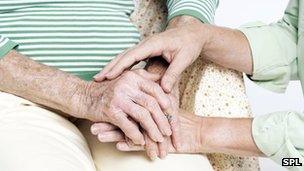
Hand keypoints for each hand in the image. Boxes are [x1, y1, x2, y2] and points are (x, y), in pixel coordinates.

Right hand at [81, 69, 174, 144]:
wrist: (84, 96)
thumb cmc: (109, 89)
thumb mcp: (127, 78)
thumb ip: (144, 78)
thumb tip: (163, 80)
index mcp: (133, 76)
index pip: (155, 89)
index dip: (165, 101)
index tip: (172, 112)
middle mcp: (127, 85)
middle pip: (151, 104)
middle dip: (162, 120)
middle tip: (168, 131)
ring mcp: (118, 97)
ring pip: (143, 116)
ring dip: (152, 130)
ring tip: (158, 138)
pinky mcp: (111, 110)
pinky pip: (128, 125)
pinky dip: (136, 135)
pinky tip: (140, 141)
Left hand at [91, 109, 204, 159]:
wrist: (199, 132)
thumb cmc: (180, 122)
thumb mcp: (163, 113)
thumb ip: (150, 107)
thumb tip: (133, 101)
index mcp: (150, 107)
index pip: (130, 107)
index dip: (114, 108)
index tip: (98, 110)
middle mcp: (151, 115)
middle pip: (127, 116)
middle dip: (109, 120)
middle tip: (93, 122)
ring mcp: (155, 126)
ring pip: (131, 128)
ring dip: (114, 131)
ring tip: (98, 134)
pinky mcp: (161, 138)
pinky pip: (144, 141)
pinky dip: (131, 143)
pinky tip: (119, 145)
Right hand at [94, 16, 209, 92]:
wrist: (191, 34)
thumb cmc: (188, 45)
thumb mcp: (184, 59)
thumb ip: (173, 74)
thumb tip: (164, 90)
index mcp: (152, 44)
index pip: (132, 56)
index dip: (119, 66)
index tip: (108, 77)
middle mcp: (145, 44)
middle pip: (123, 55)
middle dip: (110, 67)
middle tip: (97, 79)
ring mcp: (144, 47)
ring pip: (124, 57)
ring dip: (113, 67)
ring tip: (100, 78)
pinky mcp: (145, 51)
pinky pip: (130, 59)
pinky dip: (121, 66)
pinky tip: (115, 75)